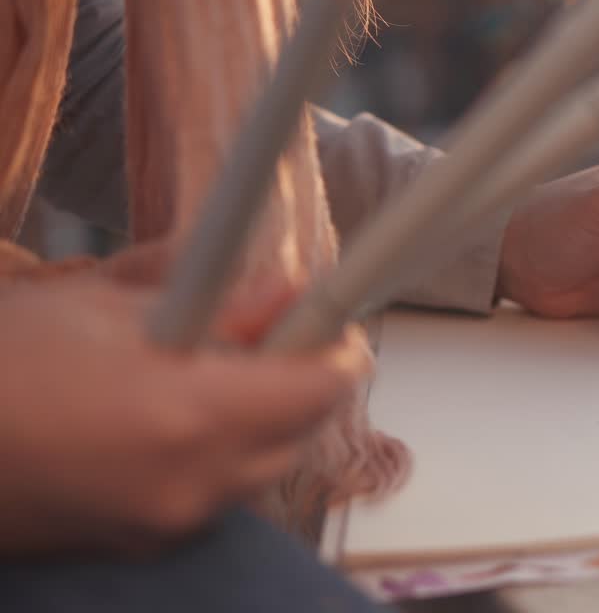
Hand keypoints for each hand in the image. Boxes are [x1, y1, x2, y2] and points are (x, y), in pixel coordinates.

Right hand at [0, 275, 369, 553]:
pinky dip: (219, 451)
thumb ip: (216, 294)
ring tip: (196, 368)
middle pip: (304, 428)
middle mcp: (197, 485)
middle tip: (253, 327)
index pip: (326, 385)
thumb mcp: (103, 302)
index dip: (333, 340)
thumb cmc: (1, 360)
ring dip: (260, 415)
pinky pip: (219, 492)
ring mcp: (170, 525)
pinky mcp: (144, 545)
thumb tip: (289, 286)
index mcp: (193, 417)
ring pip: (266, 463)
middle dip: (296, 376)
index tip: (319, 309)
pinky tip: (161, 415)